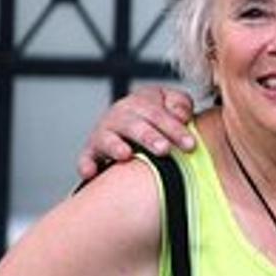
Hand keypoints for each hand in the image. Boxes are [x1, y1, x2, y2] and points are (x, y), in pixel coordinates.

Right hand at [76, 86, 198, 179]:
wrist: (127, 124)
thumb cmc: (156, 117)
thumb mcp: (170, 103)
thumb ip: (180, 104)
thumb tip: (182, 115)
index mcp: (140, 102)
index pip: (157, 113)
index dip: (174, 128)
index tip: (191, 145)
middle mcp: (119, 116)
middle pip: (134, 125)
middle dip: (149, 137)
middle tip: (164, 149)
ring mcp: (103, 133)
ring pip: (107, 138)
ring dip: (116, 146)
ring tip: (126, 154)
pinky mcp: (91, 151)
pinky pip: (85, 158)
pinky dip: (86, 164)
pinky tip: (91, 172)